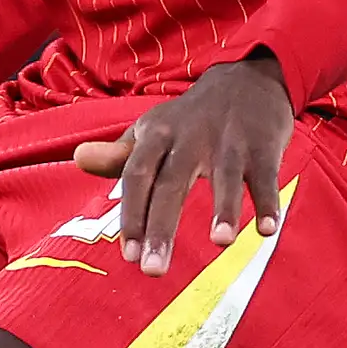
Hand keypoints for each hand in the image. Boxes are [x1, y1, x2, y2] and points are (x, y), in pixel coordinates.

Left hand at [70, 54, 291, 274]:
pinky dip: (268, 201)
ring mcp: (229, 141)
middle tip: (153, 270)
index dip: (132, 215)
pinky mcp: (263, 145)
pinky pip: (265, 176)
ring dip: (224, 208)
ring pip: (224, 176)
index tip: (128, 255)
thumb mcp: (152, 129)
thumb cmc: (191, 118)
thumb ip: (118, 154)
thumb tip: (78, 159)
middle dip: (161, 228)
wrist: (246, 77)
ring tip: (219, 243)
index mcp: (157, 136)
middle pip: (172, 184)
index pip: (137, 177)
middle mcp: (190, 138)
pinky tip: (267, 230)